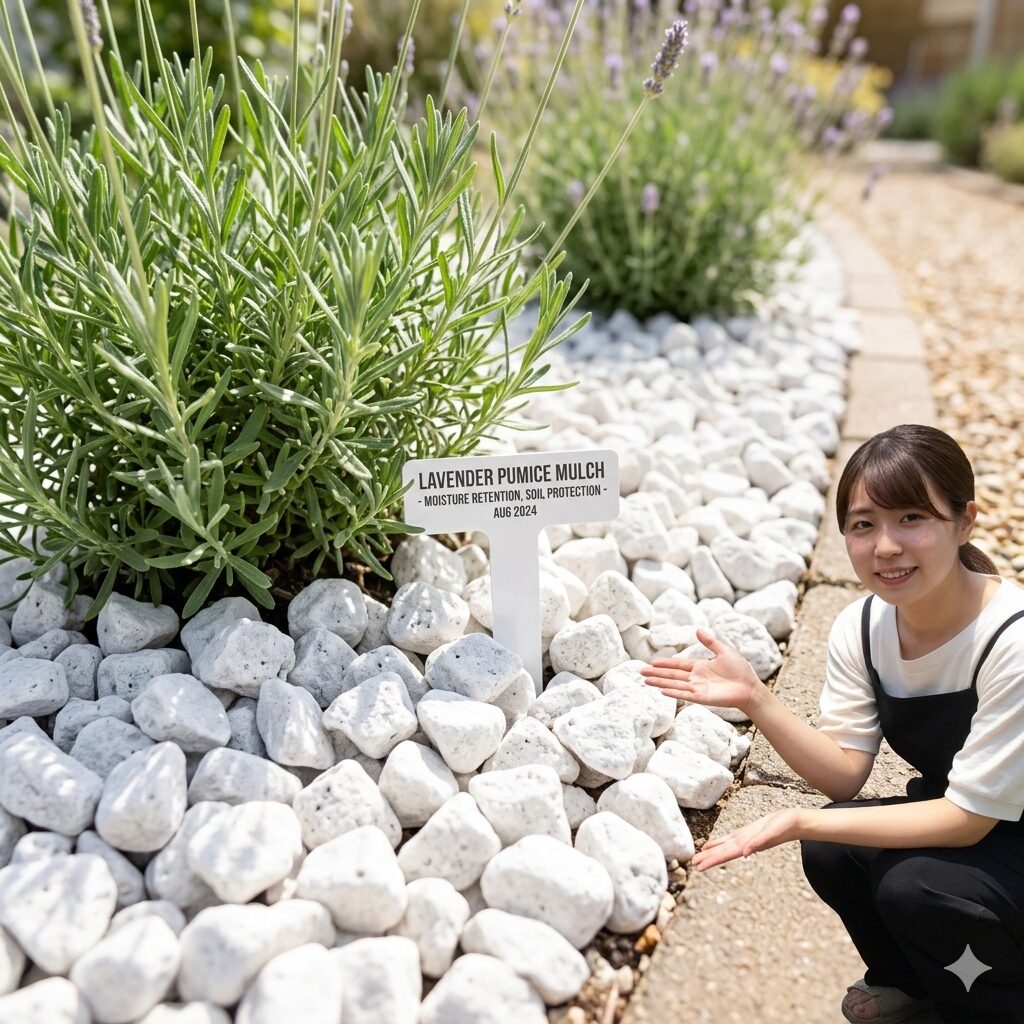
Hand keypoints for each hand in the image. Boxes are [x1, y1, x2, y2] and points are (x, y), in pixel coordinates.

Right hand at [639, 629, 763, 712]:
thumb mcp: (724, 651)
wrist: (750, 687)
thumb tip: (697, 629)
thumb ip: (710, 642)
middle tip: (641, 672)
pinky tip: (662, 690)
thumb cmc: (740, 670)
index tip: (652, 662)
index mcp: (700, 667)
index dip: (665, 663)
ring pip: (674, 684)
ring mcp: (698, 689)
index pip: (678, 665)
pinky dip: (673, 692)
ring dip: (660, 682)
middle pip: (672, 675)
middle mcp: (696, 678)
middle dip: (656, 673)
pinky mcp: (702, 698)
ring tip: (645, 680)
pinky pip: (685, 695)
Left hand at [691, 808, 802, 870]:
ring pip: (724, 846)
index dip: (712, 860)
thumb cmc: (785, 826)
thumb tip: (744, 853)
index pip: (726, 854)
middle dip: (708, 858)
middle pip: (722, 852)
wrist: (795, 821)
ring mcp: (745, 838)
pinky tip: (712, 844)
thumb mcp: (772, 832)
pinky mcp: (748, 831)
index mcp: (748, 845)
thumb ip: (758, 843)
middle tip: (693, 864)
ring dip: (712, 851)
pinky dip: (720, 842)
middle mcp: (744, 843)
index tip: (700, 867)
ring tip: (698, 856)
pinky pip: (730, 838)